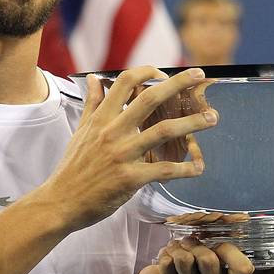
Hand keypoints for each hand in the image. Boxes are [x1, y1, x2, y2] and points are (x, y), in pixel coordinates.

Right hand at [41, 67, 217, 229]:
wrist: (61, 202)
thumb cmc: (73, 167)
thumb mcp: (81, 131)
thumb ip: (92, 104)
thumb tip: (91, 78)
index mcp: (102, 119)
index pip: (125, 81)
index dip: (148, 72)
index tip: (165, 74)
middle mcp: (112, 132)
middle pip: (149, 98)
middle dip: (178, 84)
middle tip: (200, 75)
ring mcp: (122, 154)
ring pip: (163, 131)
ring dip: (192, 123)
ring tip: (212, 118)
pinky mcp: (130, 179)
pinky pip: (164, 170)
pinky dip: (185, 168)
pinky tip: (199, 166)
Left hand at [136, 237, 253, 273]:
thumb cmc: (189, 267)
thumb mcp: (207, 257)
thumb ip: (218, 244)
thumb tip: (228, 217)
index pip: (243, 268)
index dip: (228, 249)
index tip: (216, 243)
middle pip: (209, 259)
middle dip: (194, 243)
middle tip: (187, 243)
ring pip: (185, 260)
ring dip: (177, 247)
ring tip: (174, 249)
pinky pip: (167, 264)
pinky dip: (164, 254)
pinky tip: (166, 259)